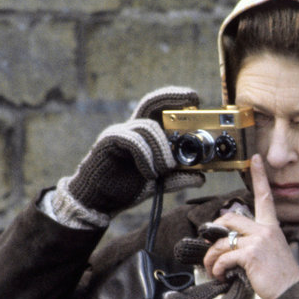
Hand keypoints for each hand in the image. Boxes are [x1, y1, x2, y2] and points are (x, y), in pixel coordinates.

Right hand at [62, 87, 204, 215]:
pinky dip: (146, 156)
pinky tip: (149, 173)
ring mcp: (119, 133)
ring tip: (166, 169)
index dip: (175, 100)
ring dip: (163, 148)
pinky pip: (133, 140)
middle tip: (192, 100)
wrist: (97, 202)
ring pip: (147, 127)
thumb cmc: (124, 188)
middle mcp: (132, 128)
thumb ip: (177, 178)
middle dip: (172, 97)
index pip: (159, 110)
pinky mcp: (108, 142)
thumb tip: (201, 177)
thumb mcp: (158, 183)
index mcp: (144, 135)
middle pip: (151, 102)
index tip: (196, 99)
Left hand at [203, 154, 298, 298]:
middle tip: (210, 249)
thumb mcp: (270, 254)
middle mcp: (266, 230)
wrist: (291, 296)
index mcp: (272, 228)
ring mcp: (259, 241)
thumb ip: (253, 242)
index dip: (259, 176)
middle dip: (214, 234)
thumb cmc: (280, 279)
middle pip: (230, 219)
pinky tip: (220, 276)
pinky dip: (217, 269)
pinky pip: (224, 257)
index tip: (255, 159)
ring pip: (222, 241)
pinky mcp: (251, 254)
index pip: (265, 197)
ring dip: (211, 258)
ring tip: (212, 269)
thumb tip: (229, 239)